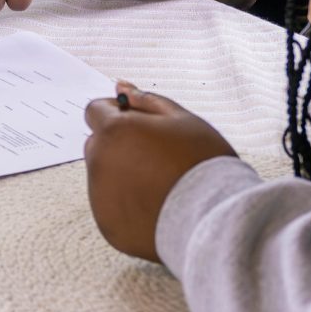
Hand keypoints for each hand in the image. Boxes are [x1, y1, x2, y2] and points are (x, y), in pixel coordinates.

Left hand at [81, 82, 234, 261]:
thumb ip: (146, 101)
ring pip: (103, 176)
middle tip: (156, 155)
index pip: (95, 111)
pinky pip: (110, 206)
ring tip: (160, 183)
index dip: (116, 113)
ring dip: (122, 174)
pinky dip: (126, 204)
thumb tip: (121, 86)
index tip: (139, 124)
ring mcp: (100, 197)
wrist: (216, 218)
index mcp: (114, 132)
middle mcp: (99, 163)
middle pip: (97, 144)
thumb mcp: (181, 120)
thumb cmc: (202, 163)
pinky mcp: (107, 225)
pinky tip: (156, 205)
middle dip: (118, 144)